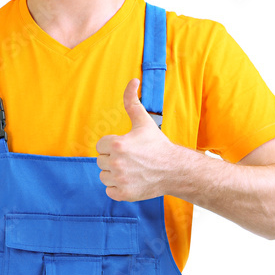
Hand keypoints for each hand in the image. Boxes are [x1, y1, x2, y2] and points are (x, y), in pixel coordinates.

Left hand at [96, 78, 176, 201]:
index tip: (128, 147)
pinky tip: (131, 180)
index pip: (100, 146)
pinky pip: (109, 190)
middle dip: (113, 159)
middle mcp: (116, 163)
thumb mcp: (143, 121)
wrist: (174, 170)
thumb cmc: (157, 145)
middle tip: (132, 158)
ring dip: (114, 173)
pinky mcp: (123, 194)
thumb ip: (132, 101)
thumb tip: (133, 80)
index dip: (112, 145)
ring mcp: (120, 180)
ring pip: (104, 176)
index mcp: (116, 144)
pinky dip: (117, 187)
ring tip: (132, 169)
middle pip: (101, 161)